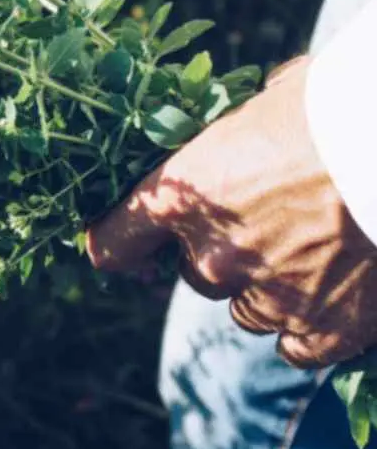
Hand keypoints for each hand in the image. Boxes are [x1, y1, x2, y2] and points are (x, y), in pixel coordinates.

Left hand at [87, 57, 376, 367]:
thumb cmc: (334, 105)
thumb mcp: (265, 102)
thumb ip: (236, 133)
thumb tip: (245, 132)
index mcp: (181, 198)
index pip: (114, 243)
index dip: (119, 244)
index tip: (128, 246)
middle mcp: (211, 257)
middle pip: (194, 275)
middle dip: (223, 254)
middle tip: (271, 221)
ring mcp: (267, 299)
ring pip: (247, 311)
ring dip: (269, 290)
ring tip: (317, 251)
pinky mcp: (324, 329)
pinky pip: (296, 346)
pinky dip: (310, 327)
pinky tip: (334, 295)